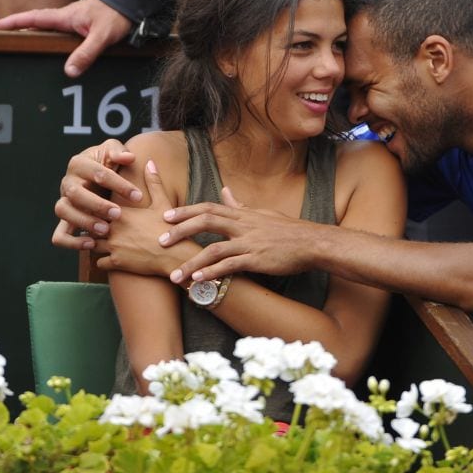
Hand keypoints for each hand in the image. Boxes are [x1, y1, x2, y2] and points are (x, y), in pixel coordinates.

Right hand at [0, 0, 132, 76]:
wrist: (131, 3)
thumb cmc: (116, 17)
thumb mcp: (102, 37)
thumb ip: (86, 53)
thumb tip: (69, 70)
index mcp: (66, 16)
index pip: (35, 18)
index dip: (16, 22)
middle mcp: (67, 16)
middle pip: (38, 20)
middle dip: (20, 25)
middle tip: (2, 32)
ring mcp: (75, 18)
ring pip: (50, 23)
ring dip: (35, 27)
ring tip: (21, 37)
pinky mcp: (83, 22)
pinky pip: (61, 26)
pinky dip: (51, 30)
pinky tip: (52, 39)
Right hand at [52, 140, 141, 249]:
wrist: (99, 177)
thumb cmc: (109, 163)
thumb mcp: (113, 152)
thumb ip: (119, 152)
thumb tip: (128, 157)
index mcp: (79, 163)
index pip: (98, 173)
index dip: (119, 185)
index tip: (138, 197)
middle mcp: (67, 182)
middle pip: (75, 193)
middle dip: (97, 205)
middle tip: (118, 214)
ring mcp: (64, 201)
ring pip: (63, 212)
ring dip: (84, 222)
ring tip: (105, 230)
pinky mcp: (65, 220)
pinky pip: (59, 235)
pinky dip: (71, 242)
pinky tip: (91, 244)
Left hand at [96, 160, 194, 275]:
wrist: (175, 254)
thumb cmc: (169, 228)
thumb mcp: (163, 203)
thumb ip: (154, 182)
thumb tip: (150, 162)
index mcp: (122, 212)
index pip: (98, 207)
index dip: (97, 209)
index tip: (99, 210)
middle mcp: (113, 228)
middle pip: (92, 224)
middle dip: (92, 226)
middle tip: (93, 226)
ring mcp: (113, 246)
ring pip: (91, 244)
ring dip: (94, 244)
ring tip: (97, 243)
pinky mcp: (116, 262)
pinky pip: (99, 262)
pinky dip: (102, 261)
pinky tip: (107, 258)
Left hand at [160, 187, 315, 283]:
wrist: (312, 243)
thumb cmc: (289, 230)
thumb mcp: (263, 213)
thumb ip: (241, 206)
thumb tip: (226, 192)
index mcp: (243, 214)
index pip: (209, 207)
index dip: (186, 211)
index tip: (166, 216)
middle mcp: (243, 225)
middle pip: (206, 221)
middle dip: (180, 230)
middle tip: (160, 240)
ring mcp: (250, 242)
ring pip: (214, 249)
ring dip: (191, 261)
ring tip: (174, 275)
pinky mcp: (257, 259)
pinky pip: (230, 266)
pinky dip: (212, 273)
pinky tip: (198, 281)